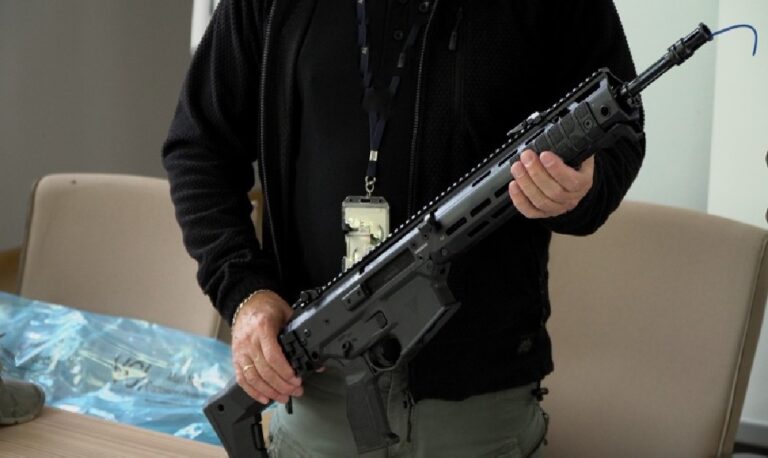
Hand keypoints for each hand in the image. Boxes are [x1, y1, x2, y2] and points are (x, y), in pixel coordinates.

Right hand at [231, 290, 302, 404]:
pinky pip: (242, 378)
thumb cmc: (267, 307)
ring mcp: (240, 350)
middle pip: (264, 370)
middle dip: (281, 385)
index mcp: (263, 328)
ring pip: (253, 377)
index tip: (296, 380)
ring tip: (283, 397)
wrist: (246, 302)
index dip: (285, 372)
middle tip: (295, 391)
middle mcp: (249, 341)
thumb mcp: (286, 313)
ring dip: (269, 391)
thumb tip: (316, 354)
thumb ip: (299, 332)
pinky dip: (252, 391)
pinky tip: (264, 398)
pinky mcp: (235, 357)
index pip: (273, 356)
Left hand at [508, 149, 593, 217]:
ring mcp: (557, 208)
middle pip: (553, 191)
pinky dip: (519, 200)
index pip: (571, 180)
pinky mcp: (544, 213)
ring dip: (526, 183)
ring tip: (517, 167)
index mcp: (583, 182)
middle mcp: (571, 198)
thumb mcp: (579, 153)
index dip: (556, 168)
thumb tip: (561, 133)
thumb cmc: (574, 166)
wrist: (575, 183)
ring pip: (541, 201)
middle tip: (526, 156)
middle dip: (536, 172)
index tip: (544, 154)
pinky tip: (513, 186)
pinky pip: (530, 212)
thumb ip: (573, 146)